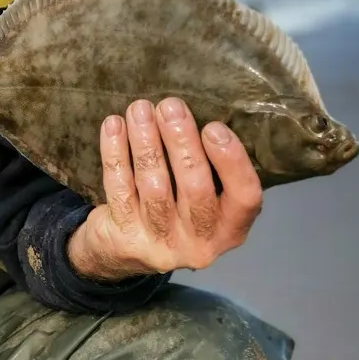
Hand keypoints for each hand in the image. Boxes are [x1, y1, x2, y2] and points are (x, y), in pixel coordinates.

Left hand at [68, 97, 262, 281]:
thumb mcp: (205, 201)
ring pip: (154, 187)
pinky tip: (114, 125)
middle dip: (181, 142)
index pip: (244, 197)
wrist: (125, 253)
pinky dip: (115, 153)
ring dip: (146, 142)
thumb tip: (193, 115)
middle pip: (195, 188)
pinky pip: (120, 188)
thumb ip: (210, 169)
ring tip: (140, 109)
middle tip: (170, 106)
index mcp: (230, 229)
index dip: (232, 161)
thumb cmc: (175, 212)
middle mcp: (199, 243)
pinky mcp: (125, 237)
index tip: (213, 127)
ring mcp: (160, 243)